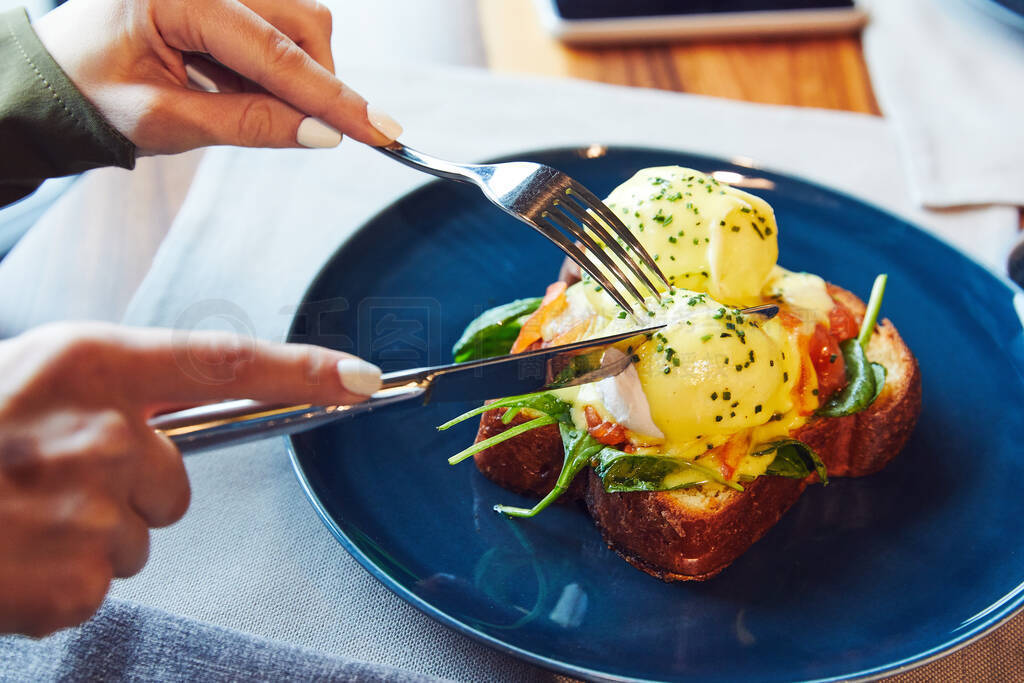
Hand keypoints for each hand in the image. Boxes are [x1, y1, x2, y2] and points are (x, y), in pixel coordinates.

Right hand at [0, 322, 380, 636]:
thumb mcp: (28, 381)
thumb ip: (107, 394)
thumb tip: (163, 434)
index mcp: (90, 364)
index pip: (227, 363)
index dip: (304, 371)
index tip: (364, 382)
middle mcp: (102, 430)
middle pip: (174, 483)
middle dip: (125, 492)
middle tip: (41, 485)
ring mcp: (88, 507)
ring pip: (137, 539)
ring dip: (86, 538)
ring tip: (14, 518)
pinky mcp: (72, 578)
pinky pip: (98, 588)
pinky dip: (58, 585)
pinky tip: (8, 558)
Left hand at [31, 0, 402, 153]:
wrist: (58, 81)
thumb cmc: (96, 98)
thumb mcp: (167, 122)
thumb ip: (249, 124)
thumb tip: (323, 135)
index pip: (273, 51)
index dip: (332, 97)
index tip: (380, 130)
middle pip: (301, 21)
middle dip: (314, 80)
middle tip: (297, 127)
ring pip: (298, 22)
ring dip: (292, 73)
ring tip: (230, 96)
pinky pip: (278, 25)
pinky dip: (272, 65)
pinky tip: (229, 80)